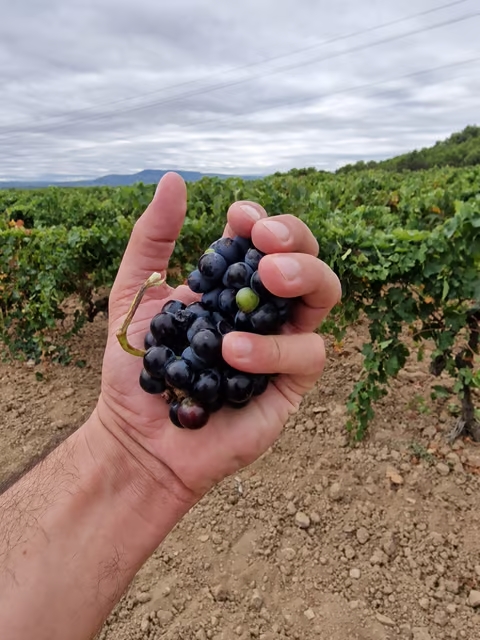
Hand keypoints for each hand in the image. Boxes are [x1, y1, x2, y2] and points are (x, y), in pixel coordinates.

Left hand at [94, 172, 340, 500]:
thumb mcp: (134, 295)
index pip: (265, 238)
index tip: (239, 218)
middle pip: (306, 258)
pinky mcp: (291, 383)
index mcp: (231, 283)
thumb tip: (175, 179)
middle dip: (295, 238)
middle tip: (265, 241)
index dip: (262, 220)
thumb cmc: (137, 369)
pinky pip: (309, 353)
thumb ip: (153, 239)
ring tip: (268, 278)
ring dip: (305, 276)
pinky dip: (274, 348)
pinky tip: (233, 351)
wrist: (140, 438)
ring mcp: (281, 343)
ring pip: (325, 295)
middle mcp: (262, 308)